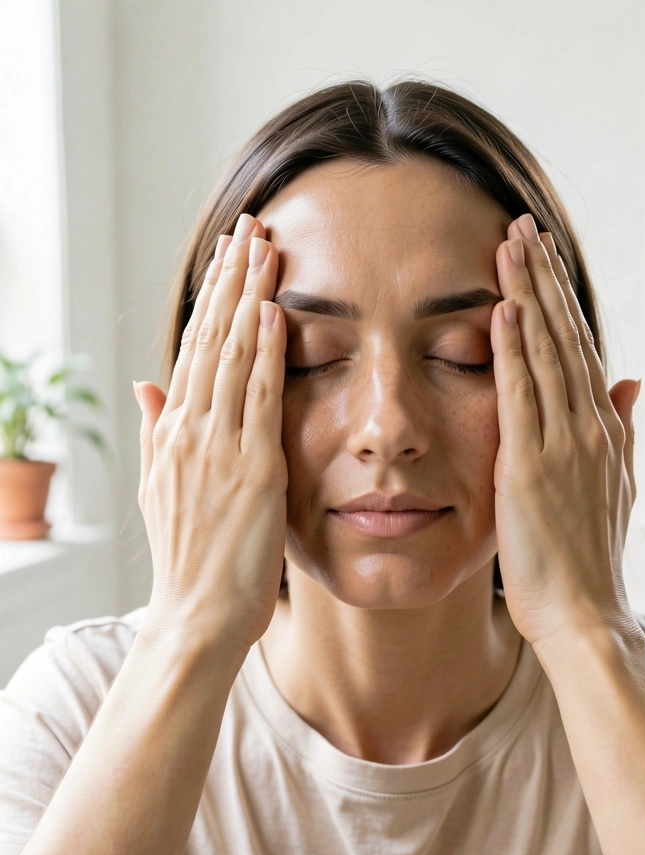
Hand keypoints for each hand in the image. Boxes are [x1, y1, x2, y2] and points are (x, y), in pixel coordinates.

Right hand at [133, 213, 287, 655]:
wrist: (197, 615)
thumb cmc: (190, 560)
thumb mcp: (163, 489)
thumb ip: (158, 432)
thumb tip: (145, 384)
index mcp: (174, 432)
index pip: (194, 349)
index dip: (213, 299)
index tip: (229, 257)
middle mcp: (191, 430)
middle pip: (211, 339)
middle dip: (233, 279)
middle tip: (250, 227)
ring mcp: (218, 447)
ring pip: (233, 357)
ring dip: (249, 298)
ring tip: (265, 247)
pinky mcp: (252, 469)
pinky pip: (260, 399)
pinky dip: (267, 354)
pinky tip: (276, 313)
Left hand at [490, 213, 639, 649]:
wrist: (585, 613)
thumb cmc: (589, 559)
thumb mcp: (613, 487)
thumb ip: (618, 432)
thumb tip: (627, 383)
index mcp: (602, 432)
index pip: (579, 350)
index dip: (560, 302)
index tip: (542, 260)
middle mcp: (587, 428)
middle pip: (564, 339)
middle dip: (543, 279)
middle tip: (523, 227)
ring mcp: (563, 445)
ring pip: (546, 355)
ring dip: (528, 297)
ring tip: (511, 245)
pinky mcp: (531, 467)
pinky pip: (522, 398)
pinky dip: (514, 351)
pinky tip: (503, 310)